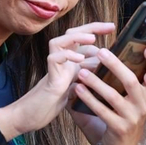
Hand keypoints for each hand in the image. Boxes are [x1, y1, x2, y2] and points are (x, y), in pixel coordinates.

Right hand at [0, 23, 116, 137]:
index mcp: (70, 62)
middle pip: (71, 34)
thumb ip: (89, 74)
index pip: (82, 40)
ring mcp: (54, 68)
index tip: (112, 27)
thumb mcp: (79, 86)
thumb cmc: (55, 103)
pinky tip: (79, 59)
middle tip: (110, 27)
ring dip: (76, 37)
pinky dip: (67, 56)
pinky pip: (54, 59)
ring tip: (92, 39)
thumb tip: (106, 64)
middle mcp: (61, 61)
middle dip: (91, 28)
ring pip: (58, 42)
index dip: (96, 30)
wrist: (32, 117)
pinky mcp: (49, 78)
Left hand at [71, 34, 145, 144]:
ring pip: (113, 95)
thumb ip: (124, 78)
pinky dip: (88, 98)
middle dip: (115, 64)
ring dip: (95, 81)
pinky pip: (101, 110)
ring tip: (82, 70)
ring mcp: (133, 117)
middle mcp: (145, 104)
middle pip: (131, 79)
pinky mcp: (119, 128)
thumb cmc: (123, 119)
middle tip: (100, 50)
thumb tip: (111, 49)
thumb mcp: (131, 99)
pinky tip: (77, 89)